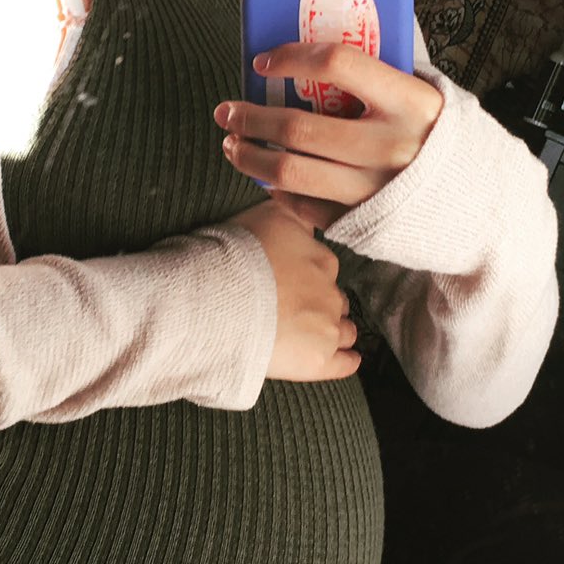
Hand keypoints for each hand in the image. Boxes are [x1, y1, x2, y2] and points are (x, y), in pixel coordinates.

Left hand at [215, 44, 442, 231]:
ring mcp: (374, 188)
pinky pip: (304, 207)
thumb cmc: (441, 139)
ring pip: (291, 173)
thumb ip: (380, 76)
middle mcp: (390, 145)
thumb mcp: (427, 97)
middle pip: (299, 127)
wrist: (480, 204)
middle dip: (250, 118)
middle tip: (227, 111)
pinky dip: (277, 193)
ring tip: (232, 145)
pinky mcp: (363, 221)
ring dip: (250, 158)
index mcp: (409, 101)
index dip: (293, 58)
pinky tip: (267, 180)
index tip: (263, 63)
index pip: (339, 63)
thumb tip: (317, 47)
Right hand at [232, 200, 360, 382]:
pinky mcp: (320, 361)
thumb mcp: (266, 215)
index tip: (292, 281)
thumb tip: (298, 199)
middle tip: (293, 309)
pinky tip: (345, 360)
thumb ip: (291, 211)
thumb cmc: (233, 256)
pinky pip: (347, 363)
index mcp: (320, 258)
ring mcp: (328, 328)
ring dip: (334, 331)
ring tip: (313, 336)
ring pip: (345, 330)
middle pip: (335, 298)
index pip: (325, 268)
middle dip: (321, 304)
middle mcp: (330, 291)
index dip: (309, 275)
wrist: (216, 300)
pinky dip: (347, 361)